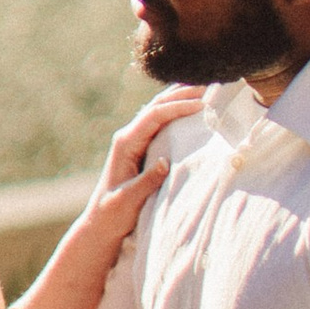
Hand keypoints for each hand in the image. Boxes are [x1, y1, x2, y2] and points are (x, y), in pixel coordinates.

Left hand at [77, 91, 201, 264]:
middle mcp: (127, 136)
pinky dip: (174, 110)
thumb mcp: (128, 201)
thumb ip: (146, 182)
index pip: (153, 117)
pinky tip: (188, 106)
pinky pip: (158, 122)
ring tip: (203, 88)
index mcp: (125, 144)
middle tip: (208, 85)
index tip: (201, 105)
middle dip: (181, 94)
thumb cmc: (113, 214)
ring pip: (157, 110)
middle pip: (156, 106)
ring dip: (178, 98)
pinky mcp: (139, 147)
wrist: (100, 223)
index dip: (177, 108)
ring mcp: (132, 140)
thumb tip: (165, 161)